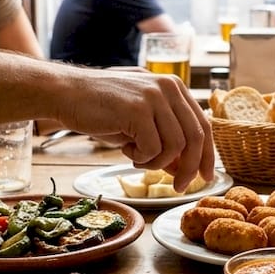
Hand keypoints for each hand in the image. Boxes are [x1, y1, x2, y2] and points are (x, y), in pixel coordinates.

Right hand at [58, 69, 213, 191]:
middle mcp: (169, 87)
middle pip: (196, 137)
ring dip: (156, 162)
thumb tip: (185, 167)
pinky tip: (125, 150)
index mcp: (174, 87)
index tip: (207, 176)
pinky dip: (141, 158)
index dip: (207, 154)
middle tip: (179, 186)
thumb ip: (164, 138)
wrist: (67, 93)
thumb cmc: (102, 109)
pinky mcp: (138, 109)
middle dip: (190, 168)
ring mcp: (154, 96)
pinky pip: (153, 149)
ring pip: (176, 146)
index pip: (202, 124)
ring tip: (136, 158)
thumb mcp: (140, 122)